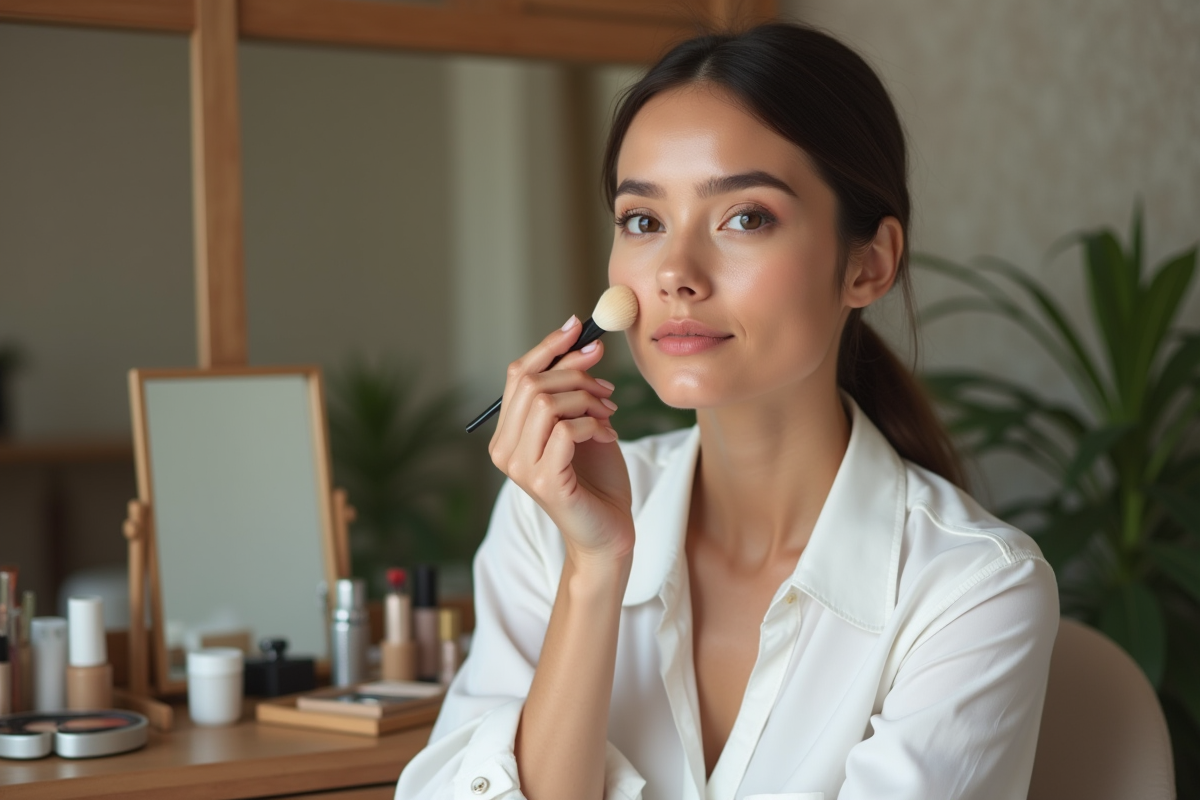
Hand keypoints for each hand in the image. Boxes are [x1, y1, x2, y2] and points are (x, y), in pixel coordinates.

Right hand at [488, 316, 634, 563]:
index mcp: (507, 434)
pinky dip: (593, 424)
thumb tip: (584, 340)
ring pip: (547, 404)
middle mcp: (504, 451)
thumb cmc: (596, 479)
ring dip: (586, 400)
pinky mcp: (545, 482)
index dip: (547, 348)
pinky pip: (566, 430)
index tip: (577, 329)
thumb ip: (573, 388)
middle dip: (575, 374)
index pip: (516, 375)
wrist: (608, 530)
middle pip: (531, 384)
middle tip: (607, 386)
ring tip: (609, 414)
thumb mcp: (582, 422)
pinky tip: (607, 436)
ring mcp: (520, 469)